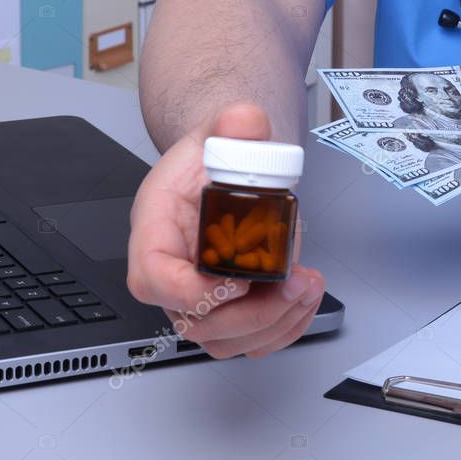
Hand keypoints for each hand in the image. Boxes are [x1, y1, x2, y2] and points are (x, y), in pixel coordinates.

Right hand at [127, 104, 324, 357]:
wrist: (224, 171)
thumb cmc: (209, 162)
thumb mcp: (220, 135)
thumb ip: (233, 125)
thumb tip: (245, 119)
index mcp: (155, 233)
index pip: (154, 279)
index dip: (193, 292)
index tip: (237, 282)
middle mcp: (172, 274)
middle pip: (195, 321)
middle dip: (250, 314)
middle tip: (290, 285)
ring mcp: (200, 299)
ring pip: (225, 341)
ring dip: (273, 325)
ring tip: (306, 287)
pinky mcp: (230, 310)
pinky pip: (250, 340)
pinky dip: (284, 328)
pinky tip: (306, 297)